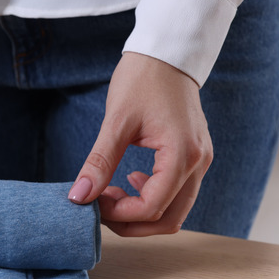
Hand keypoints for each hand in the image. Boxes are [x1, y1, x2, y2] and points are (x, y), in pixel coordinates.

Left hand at [68, 52, 212, 236]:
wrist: (166, 54)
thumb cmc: (142, 80)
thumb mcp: (116, 121)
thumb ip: (99, 162)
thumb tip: (79, 197)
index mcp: (182, 154)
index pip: (152, 207)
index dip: (118, 214)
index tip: (91, 202)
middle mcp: (199, 163)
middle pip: (169, 220)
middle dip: (130, 223)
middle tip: (98, 208)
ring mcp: (200, 161)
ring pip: (174, 211)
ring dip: (140, 213)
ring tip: (109, 193)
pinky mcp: (193, 157)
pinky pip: (176, 194)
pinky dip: (151, 198)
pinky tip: (126, 181)